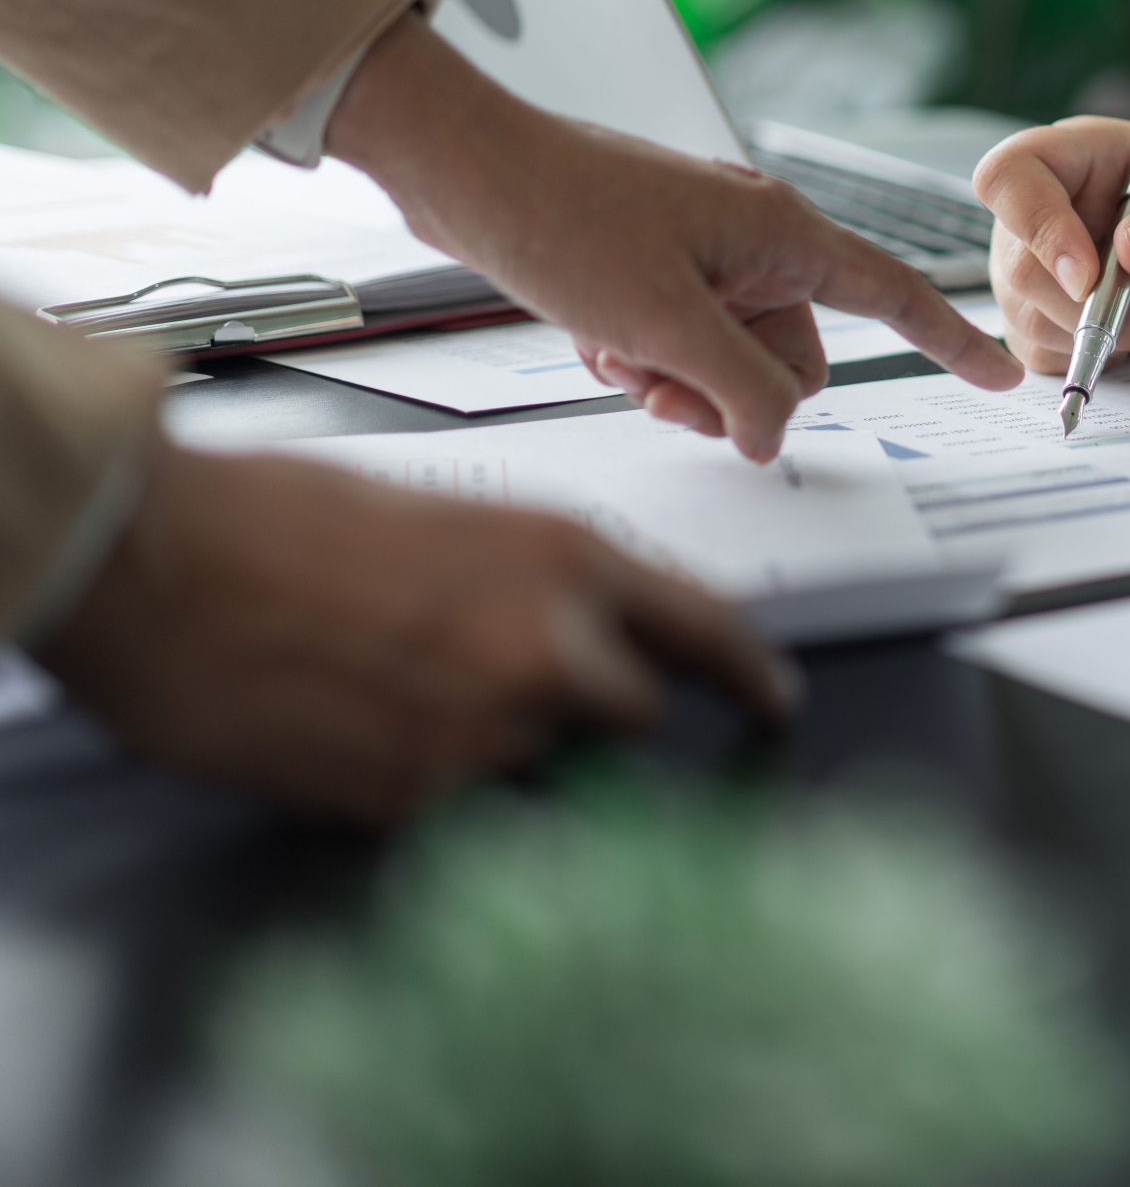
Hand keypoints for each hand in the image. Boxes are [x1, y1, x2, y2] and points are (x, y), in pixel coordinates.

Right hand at [33, 440, 796, 823]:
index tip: (772, 701)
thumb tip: (579, 630)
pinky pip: (466, 814)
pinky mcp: (419, 802)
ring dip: (503, 752)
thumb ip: (535, 582)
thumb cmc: (276, 518)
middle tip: (521, 694)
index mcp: (567, 557)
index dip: (751, 675)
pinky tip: (365, 732)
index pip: (710, 628)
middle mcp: (550, 649)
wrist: (154, 562)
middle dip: (596, 714)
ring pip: (547, 771)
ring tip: (406, 695)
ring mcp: (489, 735)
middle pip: (639, 717)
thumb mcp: (451, 519)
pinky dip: (432, 789)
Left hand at [329, 16, 1021, 459]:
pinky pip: (688, 340)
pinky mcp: (659, 263)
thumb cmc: (556, 216)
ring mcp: (705, 251)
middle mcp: (754, 237)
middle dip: (737, 391)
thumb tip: (773, 437)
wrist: (463, 165)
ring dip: (682, 379)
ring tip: (619, 356)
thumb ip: (738, 389)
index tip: (1000, 375)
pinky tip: (600, 341)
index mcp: (780, 231)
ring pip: (736, 359)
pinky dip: (650, 358)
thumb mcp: (661, 324)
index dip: (952, 340)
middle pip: (797, 356)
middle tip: (665, 388)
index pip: (894, 294)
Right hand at [973, 117, 1129, 373]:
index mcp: (1075, 156)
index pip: (1011, 175)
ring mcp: (1031, 262)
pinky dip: (1091, 356)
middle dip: (1088, 310)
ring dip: (1098, 337)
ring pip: (1027, 318)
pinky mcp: (1037, 311)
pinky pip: (1039, 351)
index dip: (1039, 228)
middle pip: (1019, 267)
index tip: (1089, 279)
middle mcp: (1040, 207)